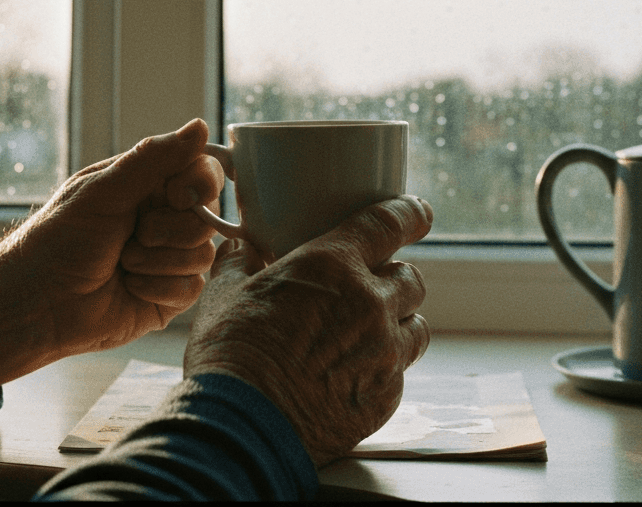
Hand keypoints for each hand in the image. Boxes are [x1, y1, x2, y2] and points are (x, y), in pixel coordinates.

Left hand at [0, 119, 223, 386]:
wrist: (37, 301)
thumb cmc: (59, 238)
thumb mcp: (105, 190)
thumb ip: (154, 158)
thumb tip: (200, 127)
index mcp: (148, 186)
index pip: (202, 173)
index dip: (201, 184)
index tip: (177, 195)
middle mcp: (163, 220)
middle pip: (207, 217)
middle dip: (169, 229)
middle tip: (136, 234)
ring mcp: (168, 259)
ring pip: (202, 254)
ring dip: (158, 260)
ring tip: (122, 263)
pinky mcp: (168, 297)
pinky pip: (192, 288)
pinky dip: (158, 287)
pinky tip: (129, 287)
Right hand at [183, 196, 432, 466]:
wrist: (242, 429)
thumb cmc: (230, 356)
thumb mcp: (224, 296)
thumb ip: (239, 264)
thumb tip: (240, 250)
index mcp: (331, 266)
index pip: (388, 224)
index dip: (409, 213)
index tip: (417, 212)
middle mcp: (369, 304)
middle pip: (411, 278)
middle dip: (395, 279)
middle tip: (371, 288)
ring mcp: (384, 354)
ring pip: (415, 327)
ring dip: (398, 323)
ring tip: (368, 335)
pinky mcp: (385, 398)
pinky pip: (398, 373)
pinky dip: (382, 369)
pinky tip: (350, 377)